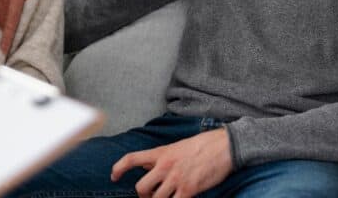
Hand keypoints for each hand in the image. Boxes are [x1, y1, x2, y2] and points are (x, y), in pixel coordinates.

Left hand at [111, 128, 232, 197]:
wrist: (223, 147)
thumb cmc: (202, 145)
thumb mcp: (176, 147)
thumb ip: (159, 157)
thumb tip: (145, 166)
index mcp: (160, 153)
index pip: (131, 159)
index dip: (118, 168)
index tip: (113, 176)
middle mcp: (165, 166)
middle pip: (141, 188)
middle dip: (143, 196)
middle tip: (150, 196)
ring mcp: (176, 179)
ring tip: (166, 197)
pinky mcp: (189, 190)